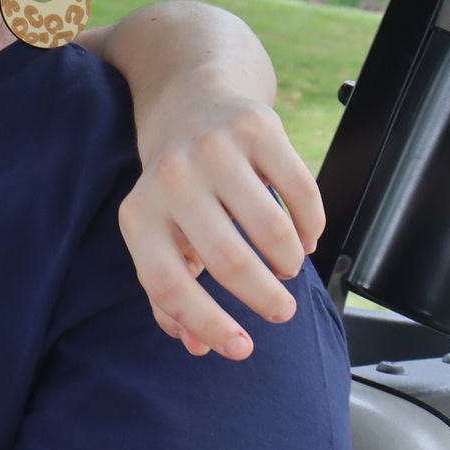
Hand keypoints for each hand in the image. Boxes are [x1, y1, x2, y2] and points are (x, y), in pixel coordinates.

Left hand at [120, 95, 324, 359]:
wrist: (190, 101)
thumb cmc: (176, 186)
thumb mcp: (158, 233)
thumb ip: (171, 291)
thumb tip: (197, 346)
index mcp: (138, 214)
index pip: (167, 285)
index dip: (206, 324)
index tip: (242, 349)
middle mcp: (171, 180)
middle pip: (228, 261)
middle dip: (263, 299)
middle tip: (279, 310)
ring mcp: (213, 151)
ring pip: (270, 230)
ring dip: (287, 262)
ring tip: (286, 268)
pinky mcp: (256, 129)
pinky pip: (301, 193)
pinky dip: (310, 226)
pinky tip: (304, 237)